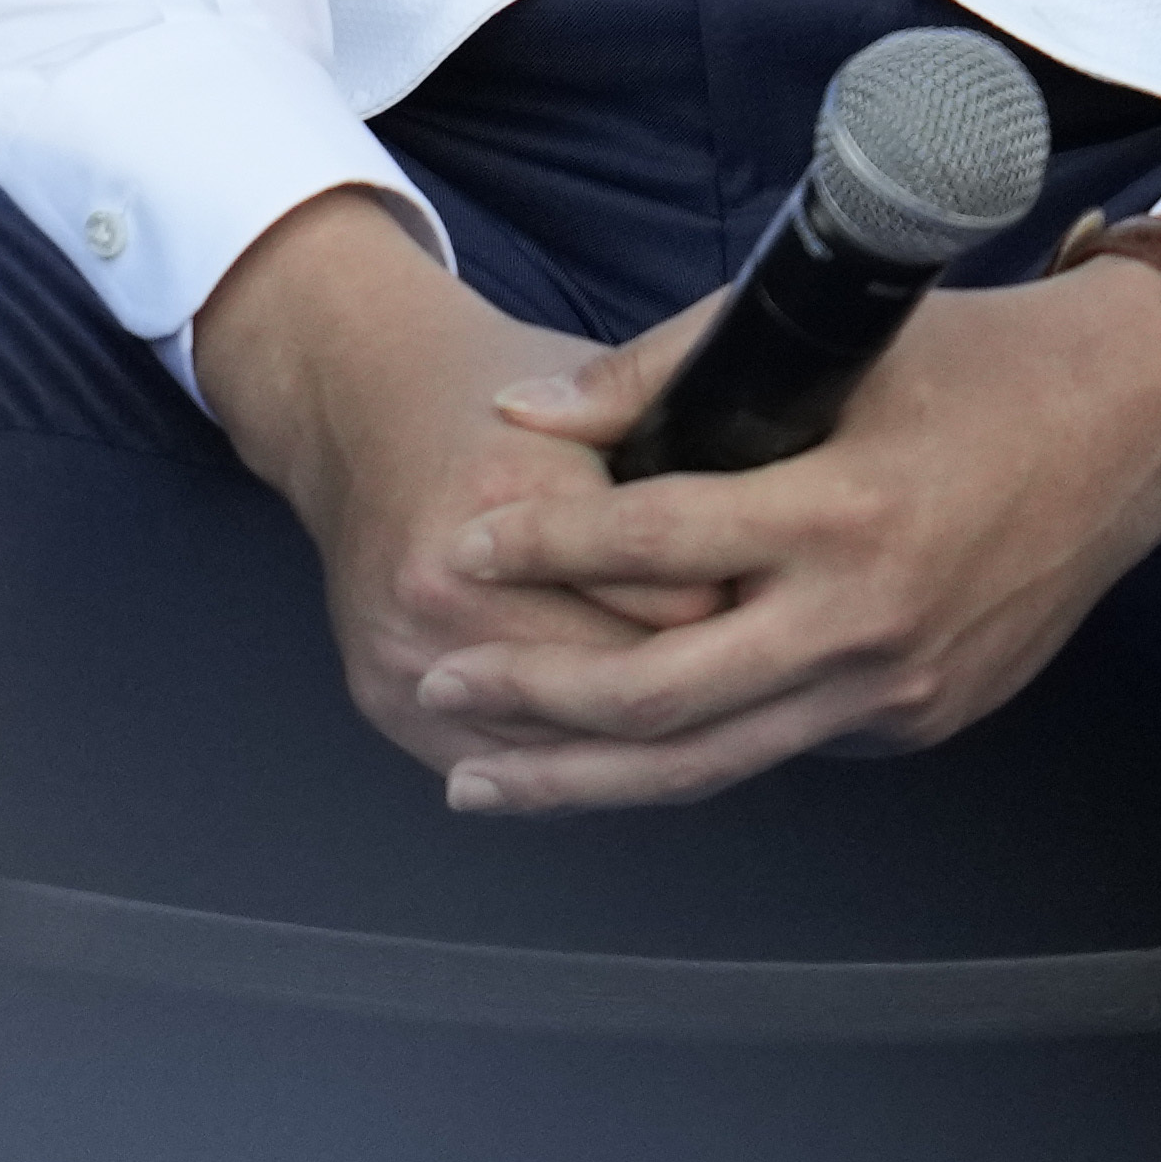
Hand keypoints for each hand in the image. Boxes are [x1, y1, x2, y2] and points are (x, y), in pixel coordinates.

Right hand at [190, 199, 734, 793]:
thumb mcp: (602, 391)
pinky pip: (514, 762)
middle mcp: (451, 578)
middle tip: (784, 684)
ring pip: (572, 747)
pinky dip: (582, 770)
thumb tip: (784, 537)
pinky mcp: (387, 696)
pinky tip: (642, 757)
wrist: (354, 406)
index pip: (674, 601)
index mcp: (516, 489)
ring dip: (655, 746)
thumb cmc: (494, 396)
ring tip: (731, 727)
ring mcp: (410, 648)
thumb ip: (688, 452)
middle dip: (715, 689)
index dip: (755, 614)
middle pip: (626, 687)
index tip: (807, 621)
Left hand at [373, 255, 1160, 817]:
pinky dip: (692, 746)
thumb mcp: (827, 332)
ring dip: (586, 777)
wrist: (1137, 427)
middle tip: (440, 681)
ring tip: (486, 778)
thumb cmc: (981, 357)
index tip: (459, 549)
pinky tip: (617, 744)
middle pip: (662, 698)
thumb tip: (529, 416)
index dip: (541, 547)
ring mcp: (900, 688)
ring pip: (713, 760)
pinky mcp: (919, 717)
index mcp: (846, 513)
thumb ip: (666, 369)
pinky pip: (781, 740)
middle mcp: (871, 622)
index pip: (654, 544)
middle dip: (532, 700)